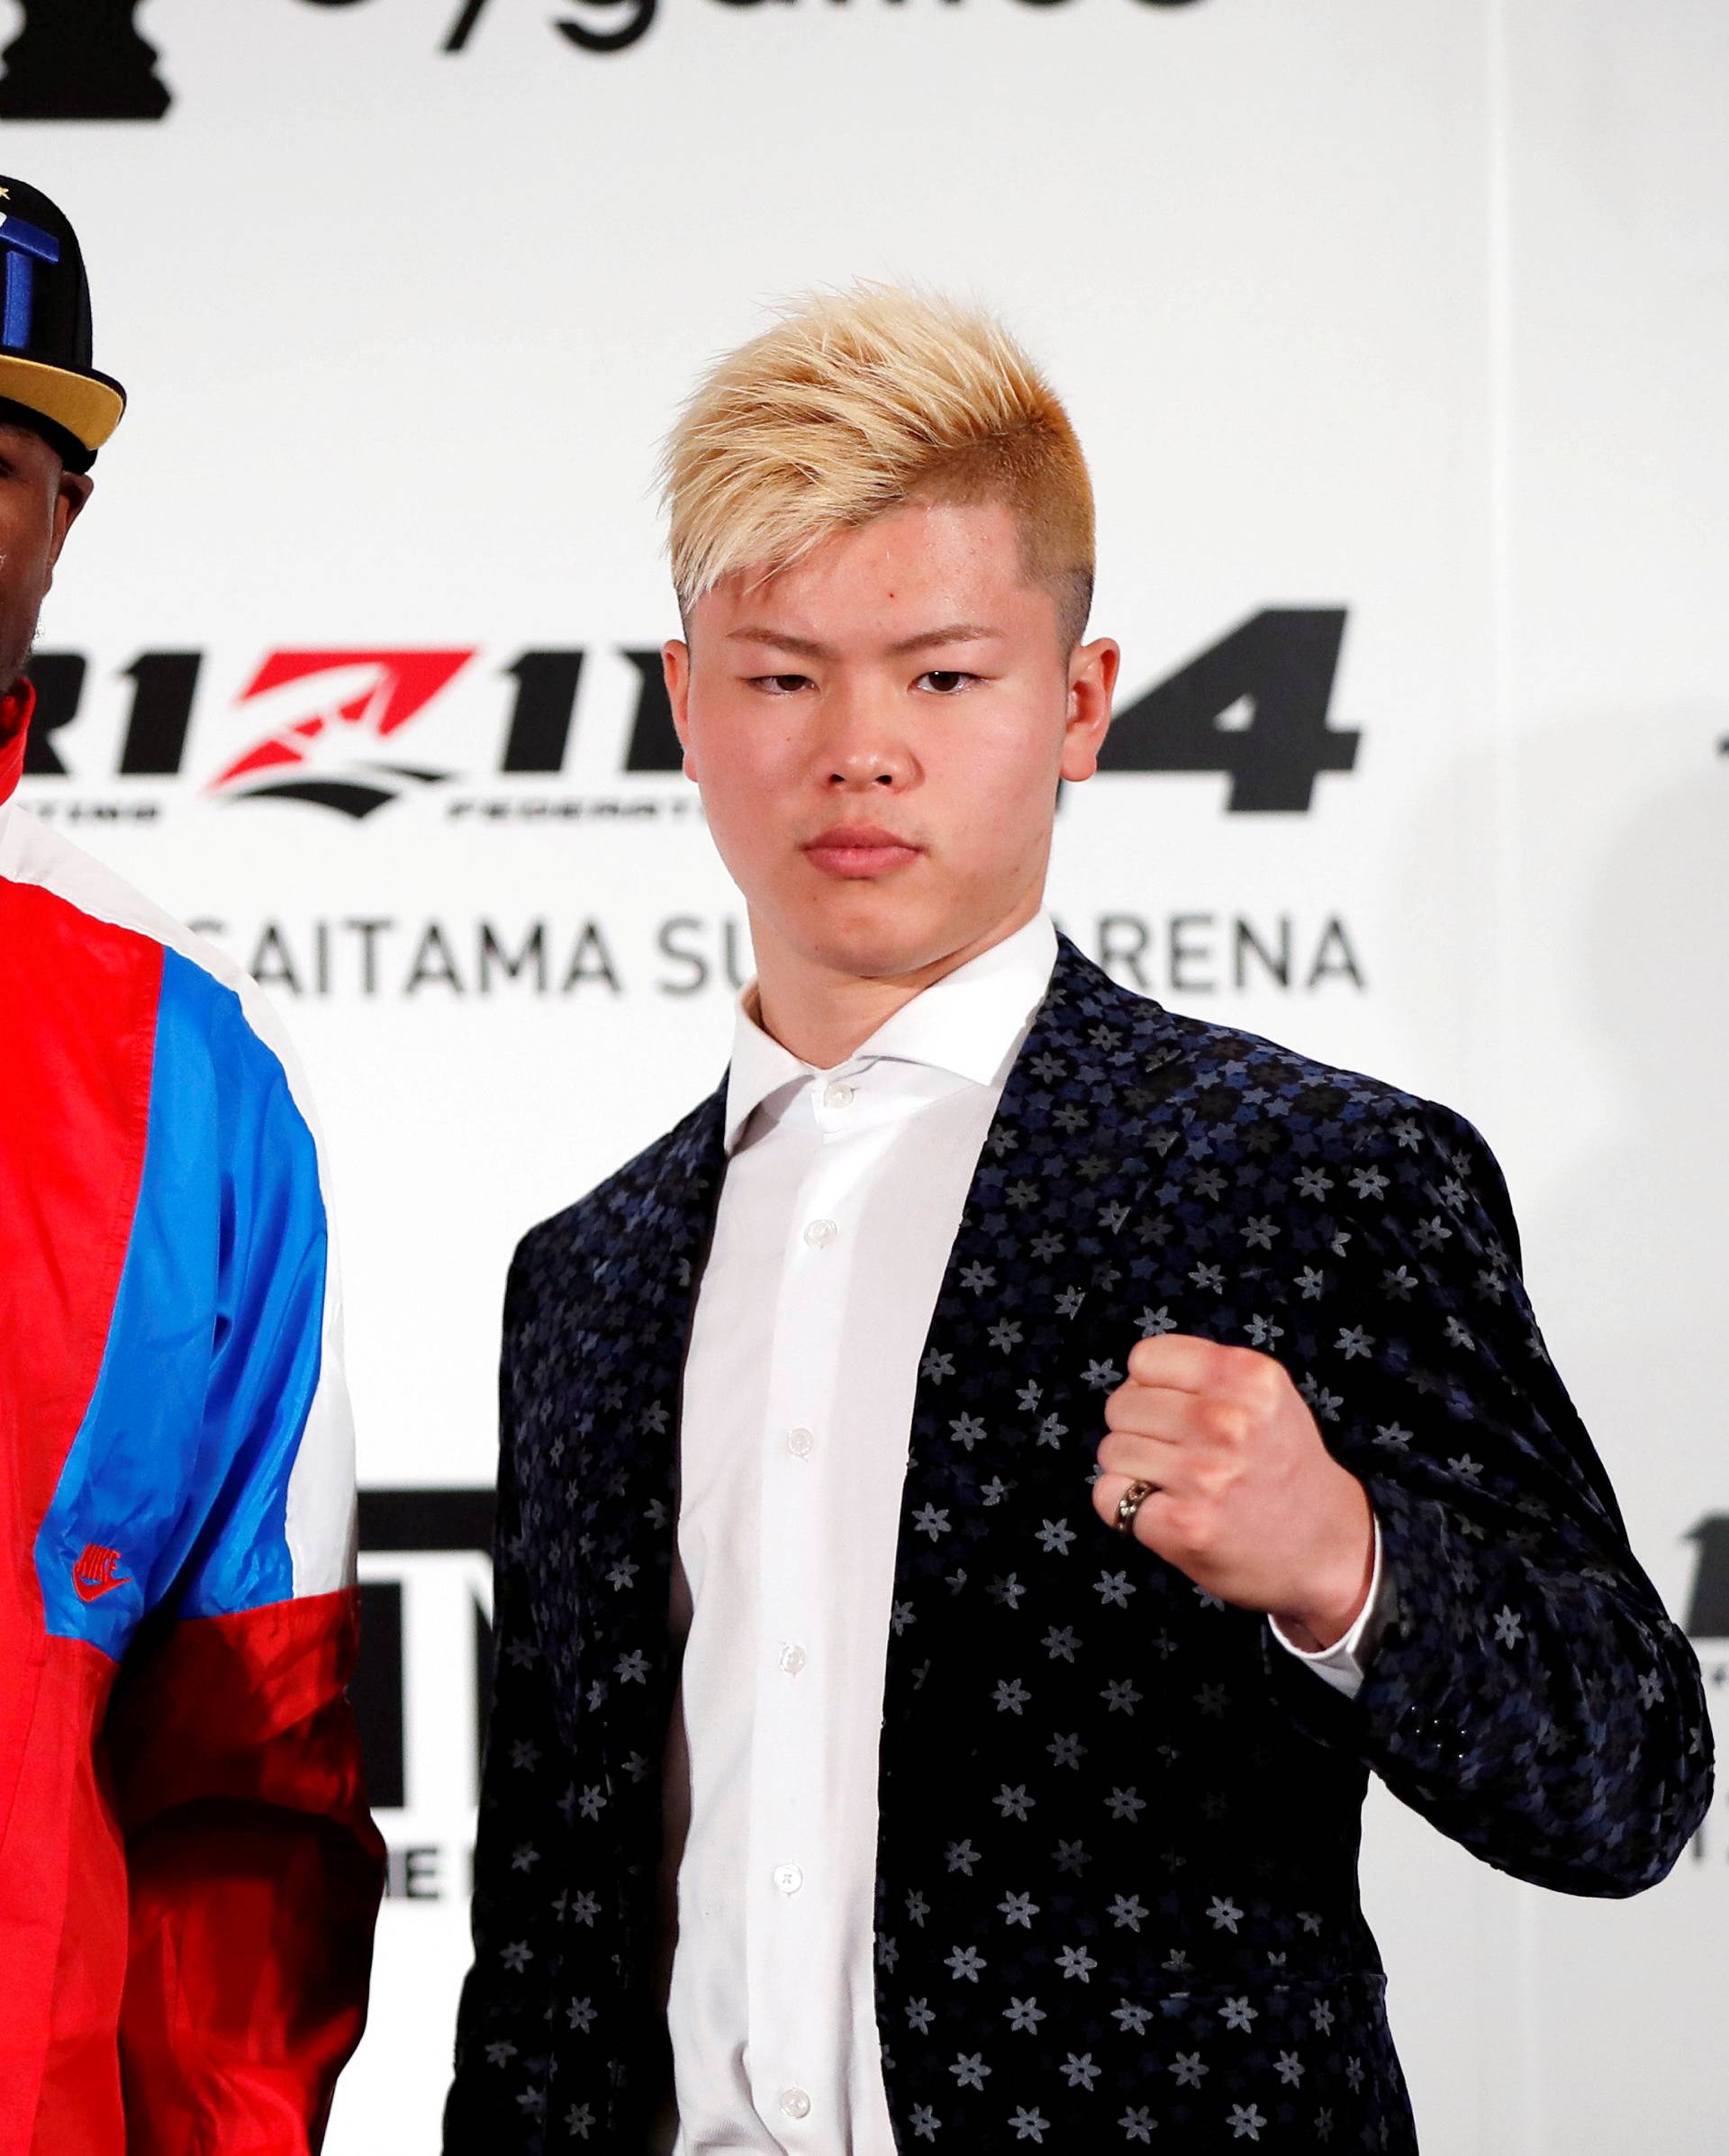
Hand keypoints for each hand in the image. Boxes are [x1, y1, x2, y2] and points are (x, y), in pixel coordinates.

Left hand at [1091, 1334, 1374, 1648]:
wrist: (1326, 1547)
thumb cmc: (1284, 1465)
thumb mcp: (1267, 1396)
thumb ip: (1207, 1375)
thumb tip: (1134, 1379)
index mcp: (1247, 1376)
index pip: (1144, 1358)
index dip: (1149, 1385)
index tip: (1172, 1408)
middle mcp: (1227, 1421)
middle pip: (1122, 1404)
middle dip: (1138, 1428)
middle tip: (1175, 1452)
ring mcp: (1204, 1475)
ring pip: (1112, 1450)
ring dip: (1132, 1469)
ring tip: (1174, 1483)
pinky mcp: (1183, 1525)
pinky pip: (1109, 1495)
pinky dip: (1124, 1506)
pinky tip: (1161, 1509)